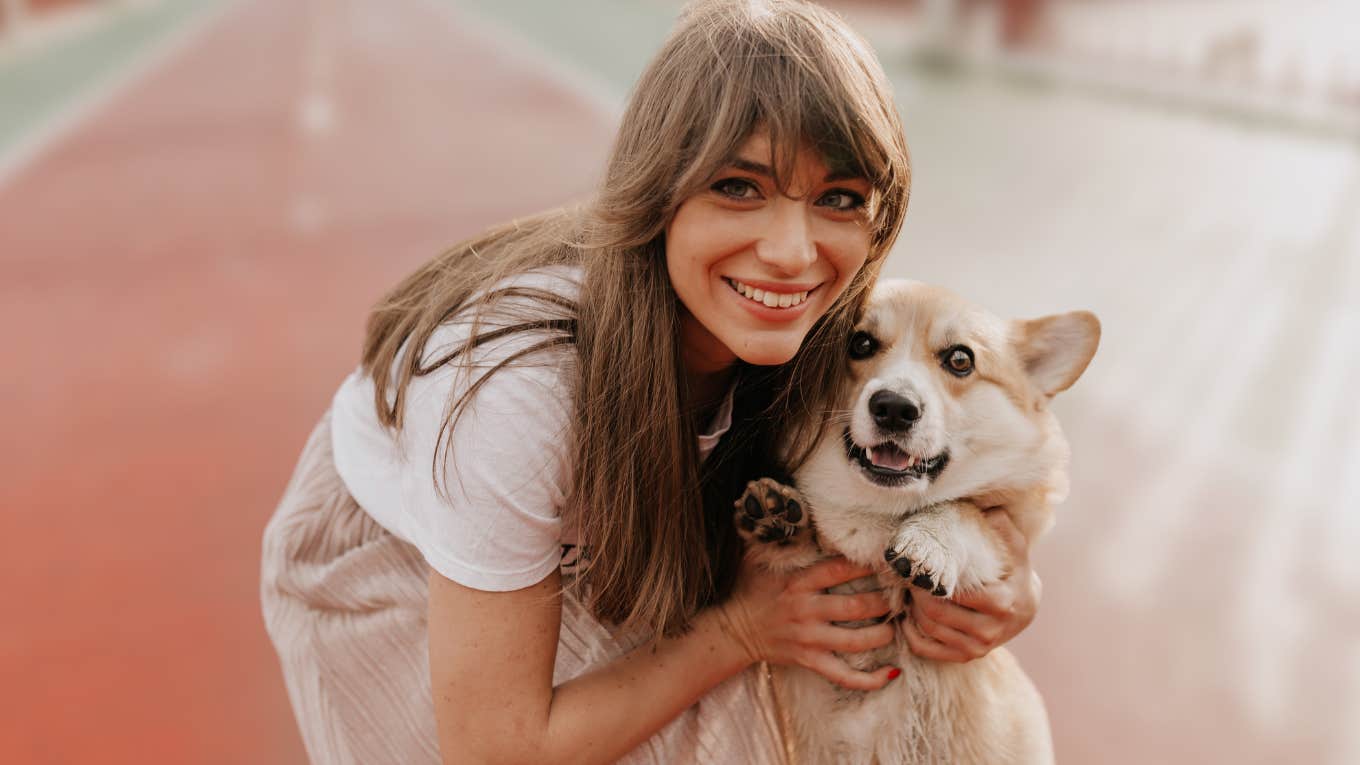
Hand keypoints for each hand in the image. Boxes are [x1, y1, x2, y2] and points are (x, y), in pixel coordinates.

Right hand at [715, 554, 899, 690]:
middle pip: (856, 606)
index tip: (888, 559)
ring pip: (856, 640)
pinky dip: (870, 679)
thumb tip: (789, 503)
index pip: (839, 570)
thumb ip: (779, 536)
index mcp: (798, 582)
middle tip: (902, 595)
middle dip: (884, 600)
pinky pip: (844, 676)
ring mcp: (810, 639)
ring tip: (897, 625)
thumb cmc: (752, 589)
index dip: (867, 564)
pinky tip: (891, 671)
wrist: (734, 631)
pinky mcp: (811, 661)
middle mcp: (806, 610)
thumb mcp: (759, 558)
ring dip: (883, 633)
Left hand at [901, 508, 1040, 661]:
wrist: (1025, 607)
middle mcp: (990, 630)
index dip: (928, 580)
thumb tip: (992, 513)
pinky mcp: (968, 656)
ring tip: (908, 593)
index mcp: (1001, 602)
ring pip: (929, 630)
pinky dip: (911, 634)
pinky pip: (928, 650)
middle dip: (916, 594)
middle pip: (935, 613)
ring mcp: (979, 647)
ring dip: (911, 611)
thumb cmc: (1015, 572)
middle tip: (907, 579)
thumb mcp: (1017, 549)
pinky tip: (907, 618)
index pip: (951, 594)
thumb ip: (1007, 530)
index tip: (917, 566)